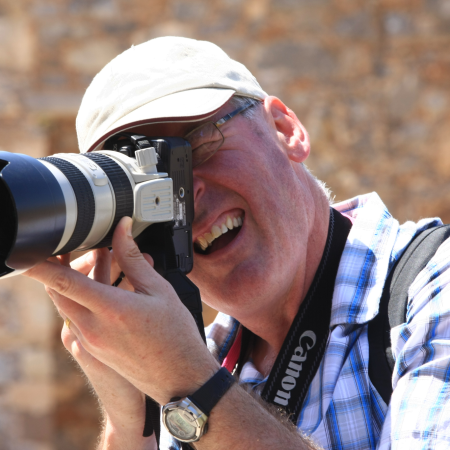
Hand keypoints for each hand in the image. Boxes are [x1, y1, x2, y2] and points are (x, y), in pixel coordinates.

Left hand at [25, 217, 218, 405]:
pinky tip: (105, 290)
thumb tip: (122, 229)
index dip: (41, 264)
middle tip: (74, 247)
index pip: (63, 282)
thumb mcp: (158, 290)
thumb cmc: (175, 334)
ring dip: (74, 282)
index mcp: (110, 309)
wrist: (179, 376)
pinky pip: (77, 319)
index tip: (27, 252)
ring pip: (67, 305)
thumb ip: (133, 258)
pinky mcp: (93, 350)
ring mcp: (90, 342)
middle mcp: (93, 328)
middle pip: (58, 292)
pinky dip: (83, 300)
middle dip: (59, 267)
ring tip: (98, 262)